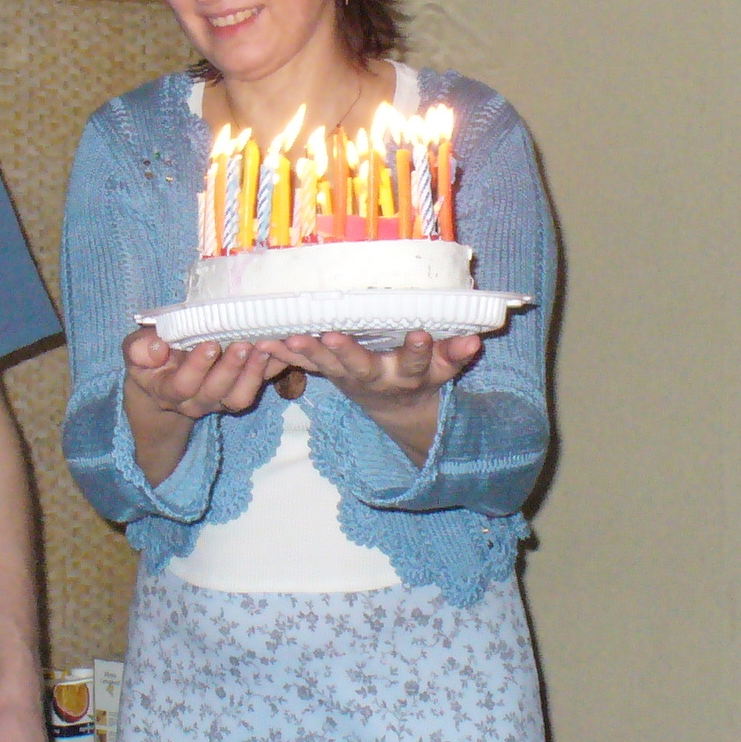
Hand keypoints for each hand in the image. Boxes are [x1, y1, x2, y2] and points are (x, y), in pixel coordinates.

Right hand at [121, 329, 284, 421]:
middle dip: (231, 369)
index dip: (197, 368)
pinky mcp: (239, 392)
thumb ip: (139, 350)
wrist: (162, 380)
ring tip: (265, 347)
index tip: (209, 344)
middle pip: (215, 393)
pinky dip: (272, 369)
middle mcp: (196, 402)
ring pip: (239, 397)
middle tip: (243, 343)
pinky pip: (258, 386)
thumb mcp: (135, 351)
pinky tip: (282, 349)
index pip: (182, 386)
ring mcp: (220, 400)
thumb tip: (157, 348)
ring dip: (254, 373)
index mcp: (167, 391)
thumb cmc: (149, 359)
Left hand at [256, 329, 481, 462]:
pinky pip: (305, 365)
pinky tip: (264, 341)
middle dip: (349, 352)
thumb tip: (476, 337)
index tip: (422, 334)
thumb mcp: (443, 369)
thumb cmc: (422, 374)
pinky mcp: (331, 374)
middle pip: (363, 367)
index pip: (421, 361)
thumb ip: (456, 353)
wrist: (397, 407)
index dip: (423, 350)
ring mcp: (352, 377)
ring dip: (309, 352)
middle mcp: (379, 378)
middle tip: (333, 336)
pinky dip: (284, 354)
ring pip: (329, 366)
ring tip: (292, 336)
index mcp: (411, 374)